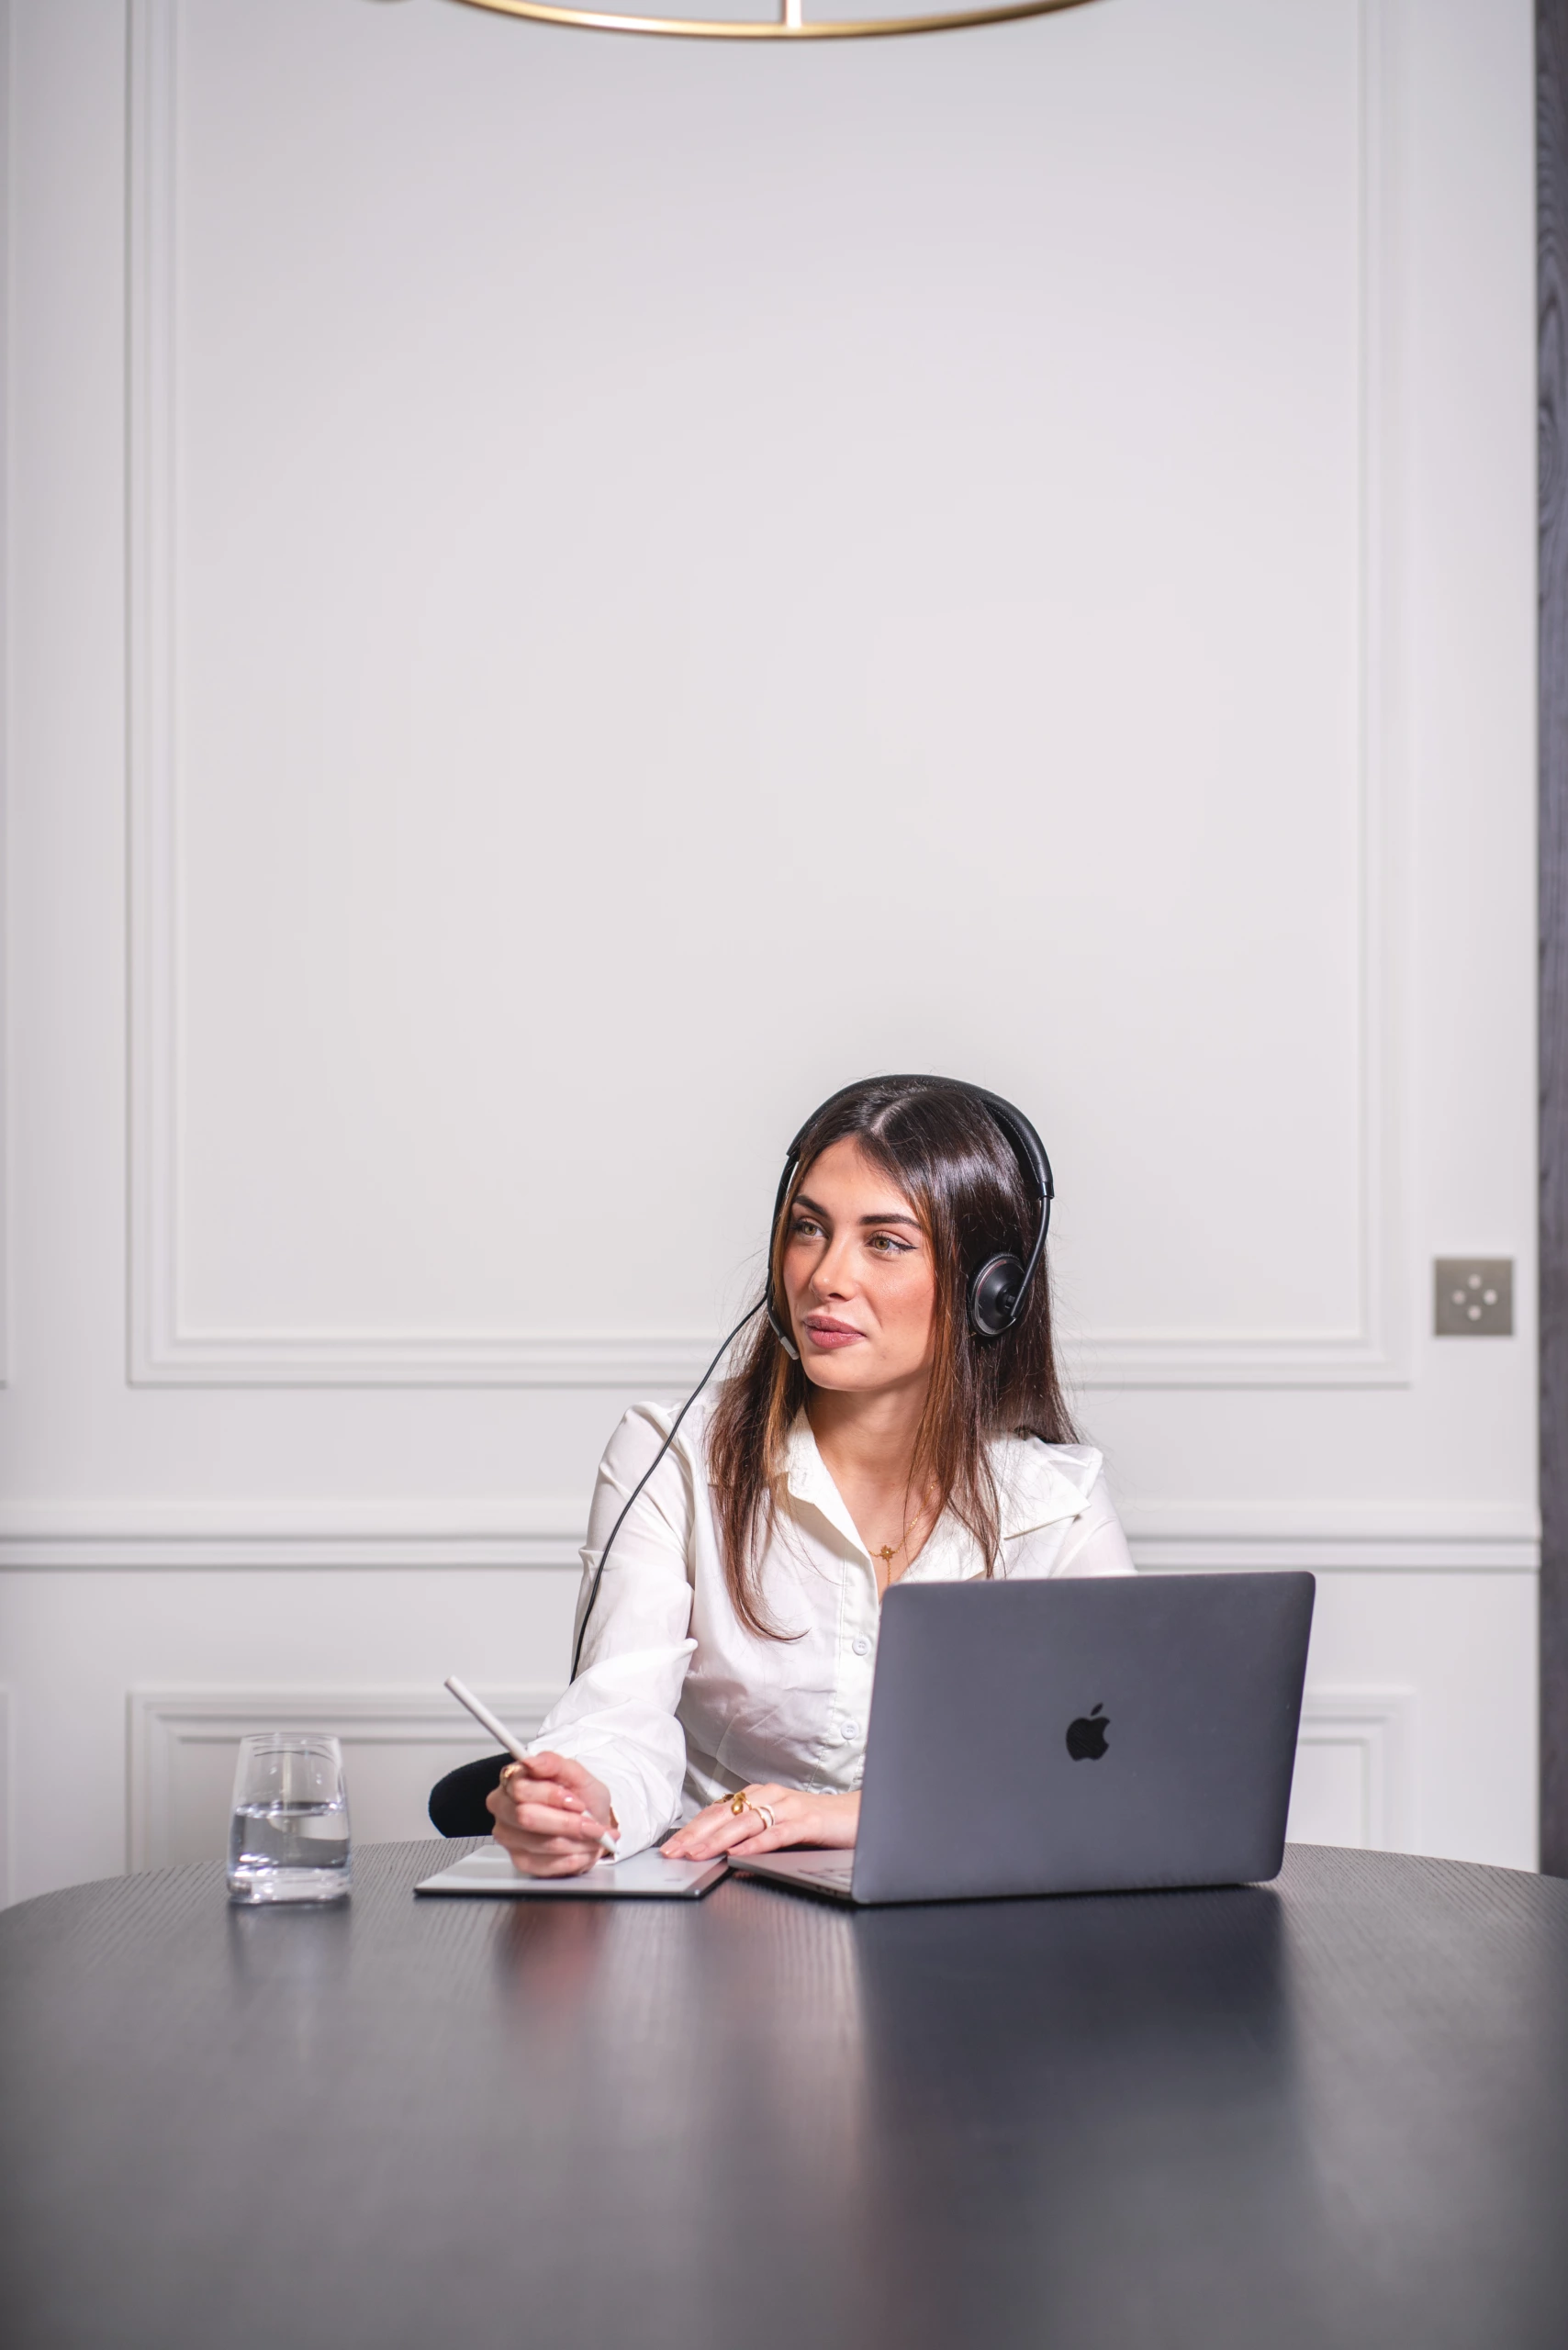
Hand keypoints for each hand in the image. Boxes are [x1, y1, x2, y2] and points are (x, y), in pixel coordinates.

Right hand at [487, 1750, 616, 1877]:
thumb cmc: (582, 1799)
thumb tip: (531, 1761)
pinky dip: (573, 1858)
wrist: (592, 1825)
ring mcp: (508, 1837)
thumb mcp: (577, 1775)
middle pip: (526, 1817)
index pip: (520, 1789)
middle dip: (567, 1822)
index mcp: (512, 1781)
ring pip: (540, 1843)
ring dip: (575, 1842)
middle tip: (591, 1824)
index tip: (577, 1801)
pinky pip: (546, 1864)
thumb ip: (555, 1764)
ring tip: (592, 1837)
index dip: (552, 1796)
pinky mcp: (520, 1861)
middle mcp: (504, 1809)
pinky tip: (581, 1849)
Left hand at [661, 1785, 859, 1861]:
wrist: (856, 1817)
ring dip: (719, 1840)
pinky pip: (778, 1833)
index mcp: (758, 1796)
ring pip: (747, 1822)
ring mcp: (789, 1807)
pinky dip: (757, 1843)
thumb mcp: (775, 1827)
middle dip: (696, 1836)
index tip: (670, 1847)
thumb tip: (716, 1853)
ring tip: (698, 1854)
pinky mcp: (808, 1821)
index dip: (691, 1829)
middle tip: (674, 1853)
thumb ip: (749, 1835)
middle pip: (725, 1815)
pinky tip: (741, 1854)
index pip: (717, 1812)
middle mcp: (770, 1796)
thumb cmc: (814, 1824)